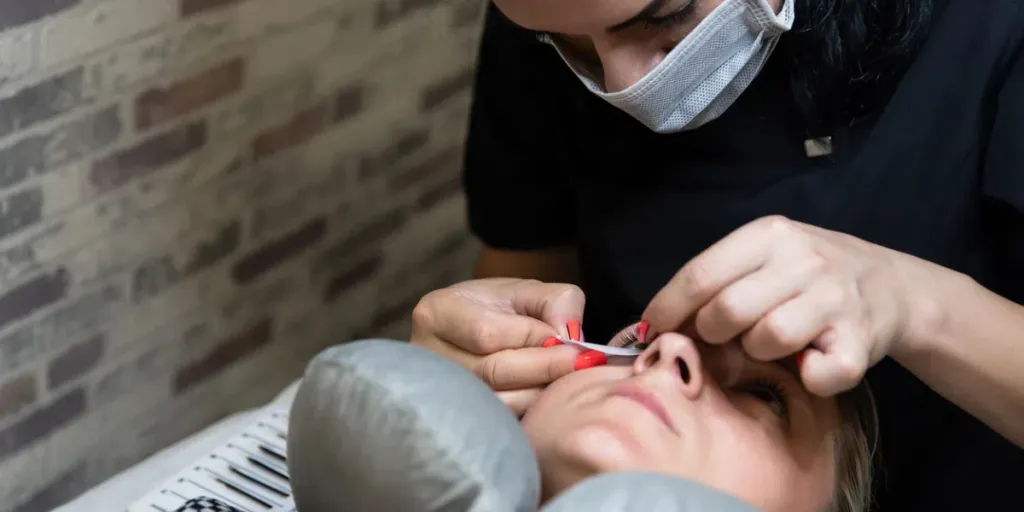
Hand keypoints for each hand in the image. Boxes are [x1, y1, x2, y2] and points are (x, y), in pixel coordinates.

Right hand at [411, 278, 585, 414]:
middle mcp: (429, 357)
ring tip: (568, 380)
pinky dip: (533, 410)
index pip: (487, 333)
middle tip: (581, 363)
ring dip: (542, 393)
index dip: (533, 337)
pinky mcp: (460, 419)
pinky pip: (503, 421)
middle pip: (492, 371)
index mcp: (437, 313)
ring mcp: (441, 393)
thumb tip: (569, 335)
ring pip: (498, 402)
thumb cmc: (500, 309)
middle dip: (544, 368)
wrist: (476, 331)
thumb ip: (555, 302)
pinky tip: (551, 399)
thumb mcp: (527, 291)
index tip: (571, 341)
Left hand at [643, 216, 928, 396]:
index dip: (669, 307)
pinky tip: (810, 363)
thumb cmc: (806, 276)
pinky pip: (818, 374)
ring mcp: (836, 299)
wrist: (890, 286)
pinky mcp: (862, 339)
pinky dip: (808, 377)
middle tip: (722, 338)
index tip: (651, 328)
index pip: (701, 274)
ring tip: (771, 344)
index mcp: (770, 235)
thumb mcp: (763, 258)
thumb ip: (718, 280)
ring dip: (757, 352)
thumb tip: (658, 323)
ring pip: (767, 339)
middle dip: (712, 333)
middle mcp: (804, 260)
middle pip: (727, 310)